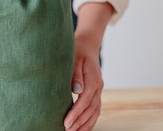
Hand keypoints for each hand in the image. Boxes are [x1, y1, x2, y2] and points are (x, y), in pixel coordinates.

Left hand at [63, 2, 113, 129]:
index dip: (75, 114)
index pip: (84, 102)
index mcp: (93, 81)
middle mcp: (98, 87)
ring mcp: (99, 90)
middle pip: (90, 110)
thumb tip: (76, 91)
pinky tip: (83, 125)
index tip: (66, 123)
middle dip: (79, 123)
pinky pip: (96, 108)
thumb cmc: (78, 50)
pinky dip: (91, 119)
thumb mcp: (75, 59)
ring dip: (86, 124)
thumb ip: (75, 75)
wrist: (88, 43)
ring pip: (95, 112)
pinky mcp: (96, 90)